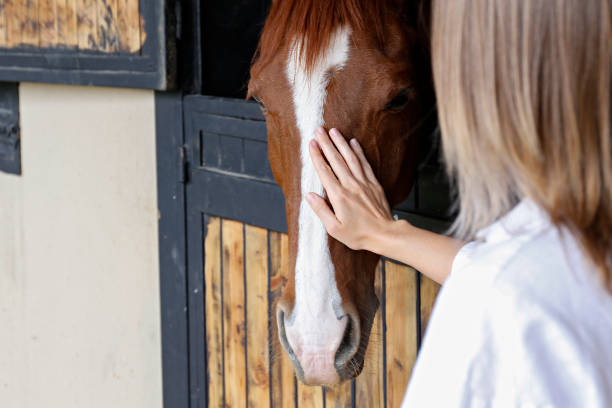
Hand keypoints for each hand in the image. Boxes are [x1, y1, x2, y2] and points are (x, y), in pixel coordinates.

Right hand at [306, 126, 393, 250]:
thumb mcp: (334, 229)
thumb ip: (321, 210)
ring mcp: (364, 183)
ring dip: (341, 143)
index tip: (311, 143)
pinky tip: (354, 142)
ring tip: (334, 131)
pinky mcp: (374, 184)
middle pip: (336, 160)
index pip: (325, 171)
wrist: (385, 234)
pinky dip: (359, 152)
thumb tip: (309, 195)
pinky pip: (365, 163)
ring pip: (350, 158)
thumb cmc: (358, 234)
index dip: (317, 156)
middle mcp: (351, 185)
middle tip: (319, 130)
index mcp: (339, 196)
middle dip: (326, 143)